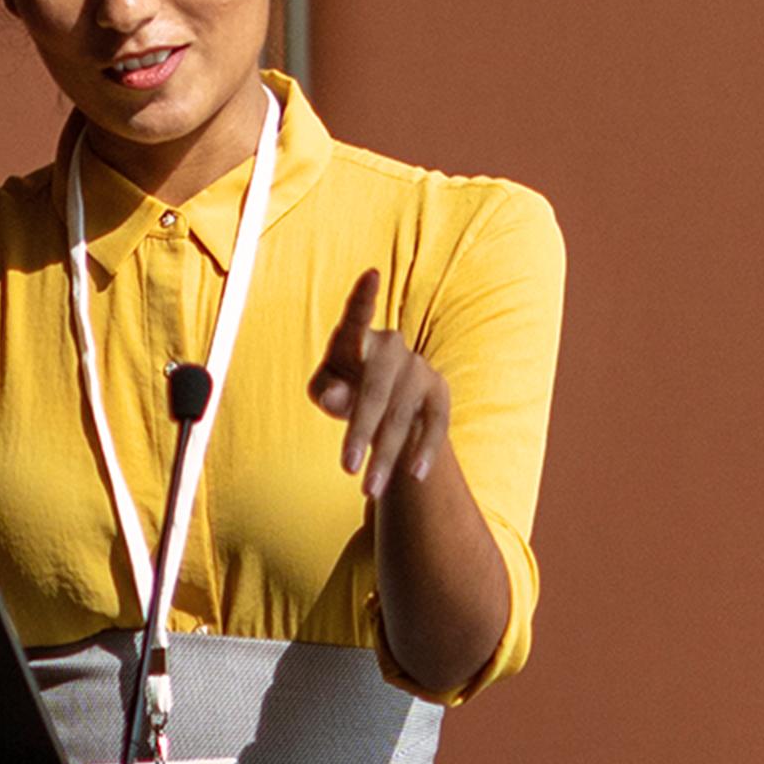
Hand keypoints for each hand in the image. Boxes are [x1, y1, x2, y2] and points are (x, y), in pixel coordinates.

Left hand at [307, 269, 449, 498]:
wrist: (384, 404)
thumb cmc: (343, 387)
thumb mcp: (326, 389)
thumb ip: (325, 389)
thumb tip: (333, 394)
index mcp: (355, 338)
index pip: (356, 316)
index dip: (364, 297)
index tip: (370, 274)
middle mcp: (391, 347)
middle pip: (376, 390)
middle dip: (361, 431)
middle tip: (345, 469)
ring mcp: (418, 369)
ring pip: (403, 415)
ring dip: (386, 455)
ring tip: (367, 489)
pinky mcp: (439, 392)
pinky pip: (435, 424)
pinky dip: (424, 450)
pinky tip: (412, 475)